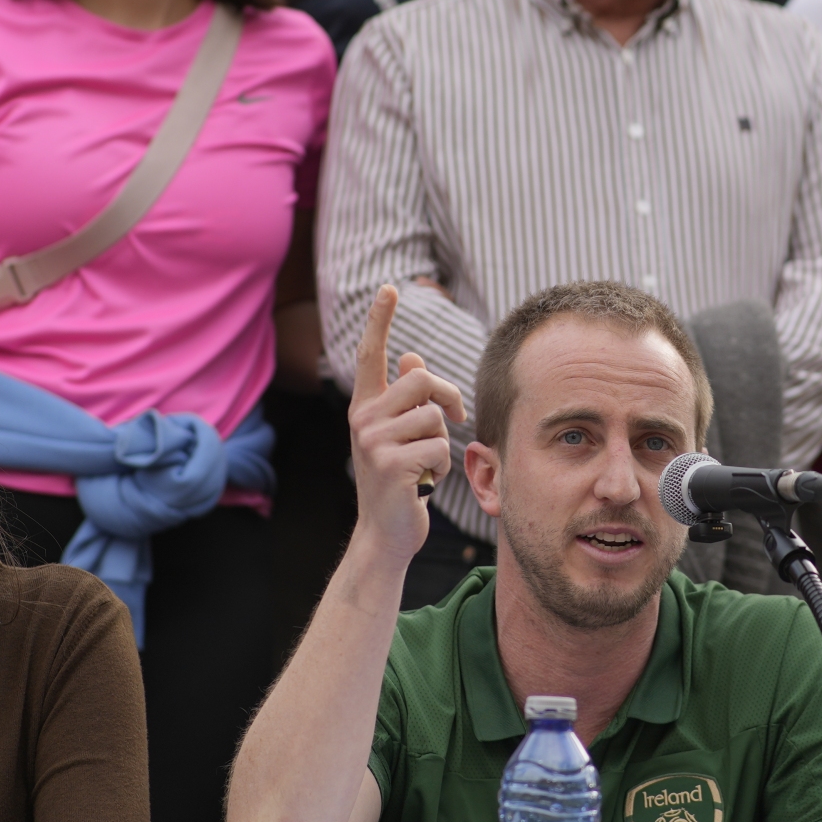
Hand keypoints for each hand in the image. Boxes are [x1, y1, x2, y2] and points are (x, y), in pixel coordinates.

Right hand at [347, 285, 465, 561]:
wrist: (385, 533)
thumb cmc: (398, 481)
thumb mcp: (398, 436)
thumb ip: (403, 397)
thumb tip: (411, 356)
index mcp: (364, 408)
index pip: (370, 355)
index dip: (381, 320)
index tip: (390, 287)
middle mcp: (363, 419)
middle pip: (422, 379)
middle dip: (449, 398)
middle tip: (458, 418)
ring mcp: (374, 442)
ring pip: (435, 417)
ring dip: (443, 443)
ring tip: (426, 465)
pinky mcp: (392, 466)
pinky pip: (440, 447)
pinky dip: (443, 468)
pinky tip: (425, 483)